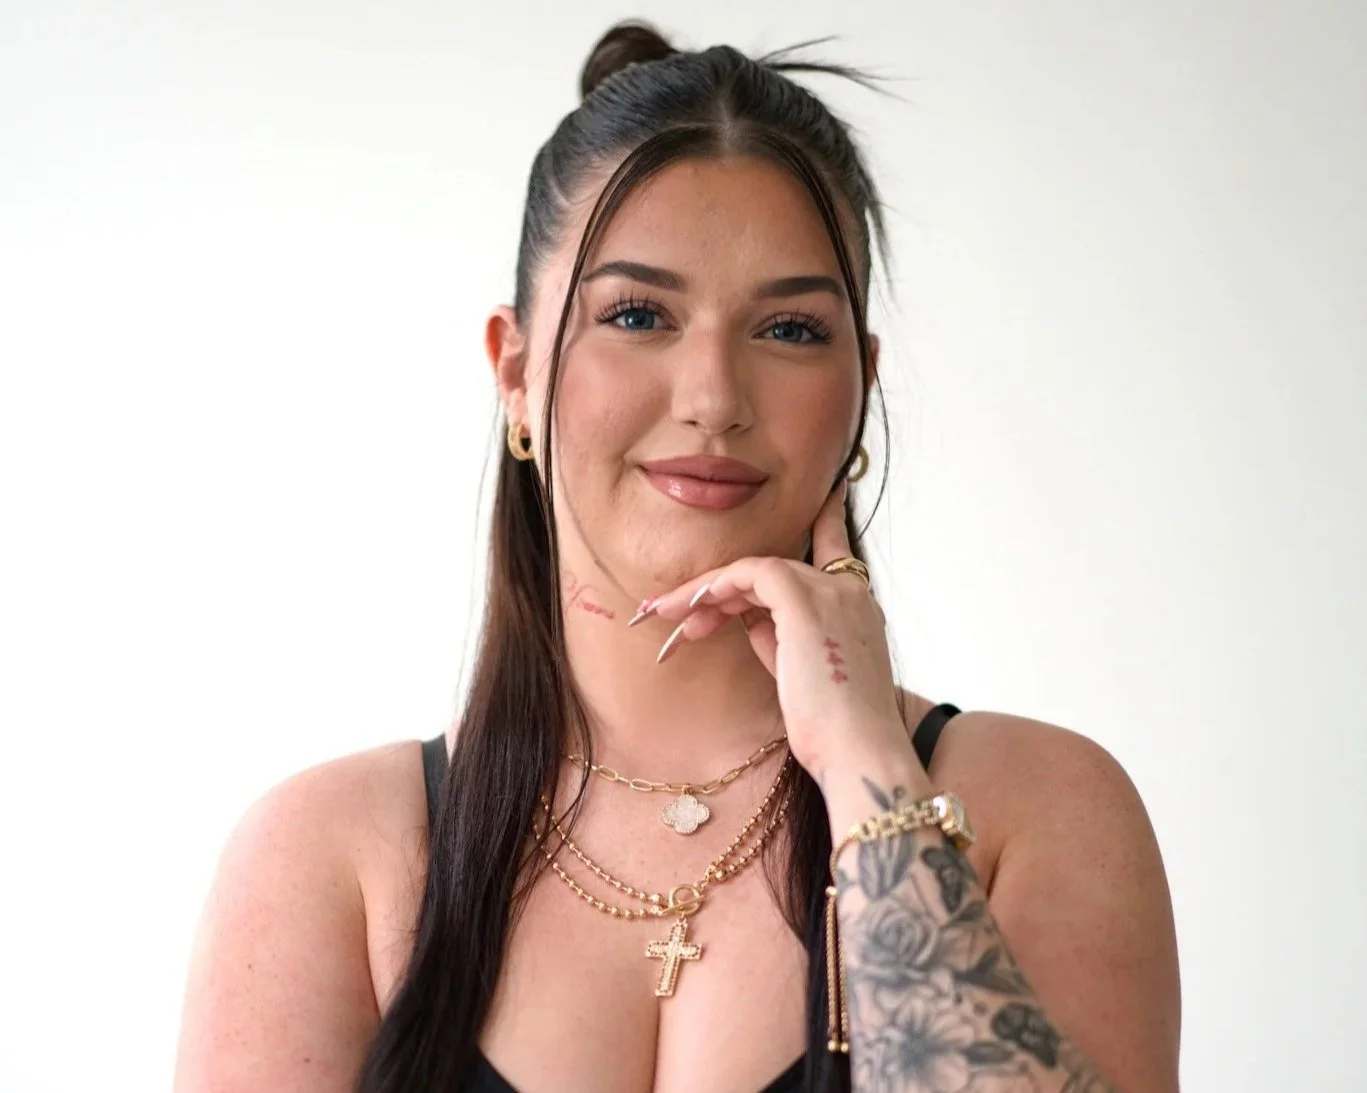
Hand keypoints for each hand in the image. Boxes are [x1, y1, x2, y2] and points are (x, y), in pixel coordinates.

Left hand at [635, 481, 920, 784]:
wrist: (859, 754)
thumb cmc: (834, 732)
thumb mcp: (806, 675)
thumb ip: (782, 637)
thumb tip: (746, 618)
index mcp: (859, 607)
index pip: (837, 546)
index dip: (826, 520)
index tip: (827, 492)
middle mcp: (851, 590)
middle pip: (774, 568)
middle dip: (720, 589)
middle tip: (676, 614)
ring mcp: (832, 591)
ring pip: (755, 569)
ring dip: (705, 593)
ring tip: (667, 616)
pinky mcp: (805, 600)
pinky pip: (749, 575)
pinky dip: (715, 590)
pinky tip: (690, 613)